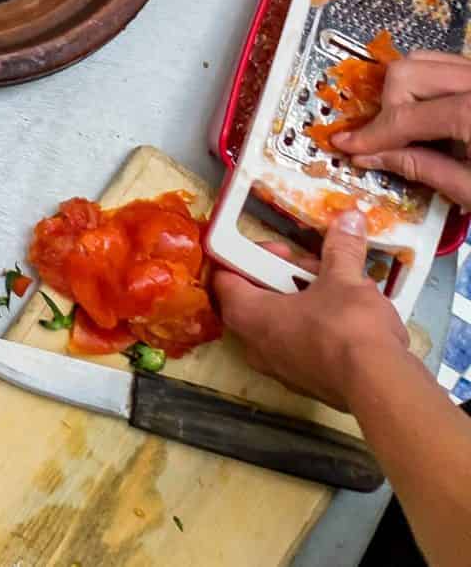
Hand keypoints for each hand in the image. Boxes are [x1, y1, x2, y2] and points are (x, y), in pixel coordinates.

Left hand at [213, 211, 409, 414]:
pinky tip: (354, 321)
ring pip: (284, 324)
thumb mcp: (344, 278)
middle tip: (318, 268)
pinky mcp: (309, 384)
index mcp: (247, 314)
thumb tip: (349, 218)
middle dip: (288, 277)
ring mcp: (281, 369)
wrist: (380, 387)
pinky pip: (305, 347)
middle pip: (258, 299)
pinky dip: (322, 329)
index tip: (284, 250)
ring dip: (309, 302)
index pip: (225, 277)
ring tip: (343, 290)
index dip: (250, 256)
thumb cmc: (347, 327)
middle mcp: (255, 345)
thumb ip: (341, 248)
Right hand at [326, 51, 470, 201]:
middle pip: (407, 72)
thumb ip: (422, 169)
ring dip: (405, 89)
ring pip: (424, 60)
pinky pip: (446, 63)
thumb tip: (370, 157)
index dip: (371, 134)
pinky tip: (431, 113)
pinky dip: (428, 82)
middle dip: (387, 105)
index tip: (346, 145)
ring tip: (406, 122)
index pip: (405, 116)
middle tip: (385, 137)